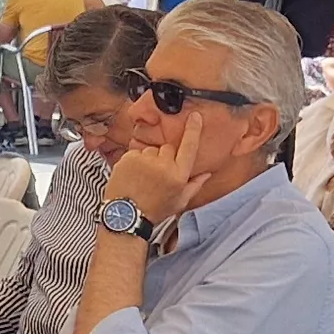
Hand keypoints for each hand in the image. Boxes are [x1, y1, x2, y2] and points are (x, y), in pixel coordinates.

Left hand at [104, 106, 214, 224]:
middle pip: (169, 148)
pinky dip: (135, 161)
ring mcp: (145, 160)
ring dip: (149, 159)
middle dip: (165, 157)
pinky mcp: (128, 158)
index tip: (195, 117)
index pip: (189, 146)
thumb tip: (207, 173)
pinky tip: (134, 176)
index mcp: (179, 175)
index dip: (193, 130)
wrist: (126, 216)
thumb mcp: (180, 202)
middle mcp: (163, 165)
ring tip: (144, 178)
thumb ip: (195, 185)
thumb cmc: (154, 211)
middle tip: (157, 175)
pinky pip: (136, 152)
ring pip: (152, 150)